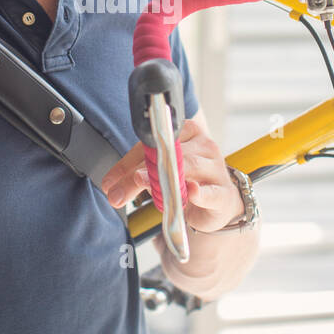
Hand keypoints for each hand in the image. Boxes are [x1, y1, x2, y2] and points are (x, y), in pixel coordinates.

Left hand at [99, 117, 242, 233]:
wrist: (219, 201)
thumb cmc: (188, 181)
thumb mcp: (160, 173)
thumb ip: (136, 175)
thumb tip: (110, 188)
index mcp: (188, 132)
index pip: (154, 142)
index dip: (128, 162)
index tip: (110, 182)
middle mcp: (204, 145)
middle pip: (167, 156)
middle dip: (137, 174)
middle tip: (117, 192)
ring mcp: (216, 169)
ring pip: (186, 170)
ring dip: (161, 182)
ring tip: (144, 186)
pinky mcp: (223, 194)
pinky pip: (211, 193)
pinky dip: (200, 193)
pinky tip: (191, 192)